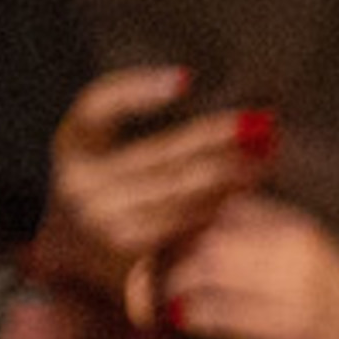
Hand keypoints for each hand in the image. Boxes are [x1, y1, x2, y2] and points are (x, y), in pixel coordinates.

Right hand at [39, 65, 269, 286]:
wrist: (74, 260)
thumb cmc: (100, 187)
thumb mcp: (96, 143)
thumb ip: (127, 106)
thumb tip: (187, 80)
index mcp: (70, 148)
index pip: (99, 105)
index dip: (138, 88)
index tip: (187, 79)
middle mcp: (82, 187)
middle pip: (162, 155)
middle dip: (216, 138)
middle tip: (263, 123)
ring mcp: (105, 224)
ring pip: (181, 192)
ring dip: (231, 174)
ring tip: (268, 155)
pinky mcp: (131, 257)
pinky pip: (188, 227)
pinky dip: (222, 206)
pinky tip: (251, 192)